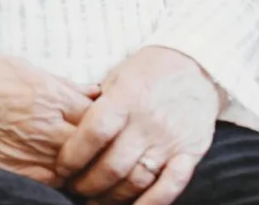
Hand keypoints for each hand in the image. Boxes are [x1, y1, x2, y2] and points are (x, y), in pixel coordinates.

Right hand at [0, 52, 96, 186]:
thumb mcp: (22, 67)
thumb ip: (63, 84)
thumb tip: (95, 92)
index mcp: (49, 96)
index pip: (100, 115)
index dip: (107, 118)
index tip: (108, 118)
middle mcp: (44, 128)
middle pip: (93, 146)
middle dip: (100, 144)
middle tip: (103, 142)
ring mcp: (29, 154)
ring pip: (75, 169)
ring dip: (82, 163)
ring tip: (82, 156)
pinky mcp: (14, 173)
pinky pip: (50, 182)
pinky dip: (58, 176)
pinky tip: (56, 166)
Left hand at [57, 47, 220, 204]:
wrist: (195, 67)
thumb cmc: (148, 72)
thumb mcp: (117, 77)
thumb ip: (95, 104)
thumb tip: (66, 131)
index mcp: (126, 98)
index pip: (95, 133)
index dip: (74, 155)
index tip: (62, 167)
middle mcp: (148, 122)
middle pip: (113, 165)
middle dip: (88, 183)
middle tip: (75, 187)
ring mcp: (170, 141)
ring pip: (137, 181)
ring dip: (112, 197)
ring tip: (96, 200)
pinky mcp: (190, 154)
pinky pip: (171, 186)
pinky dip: (151, 203)